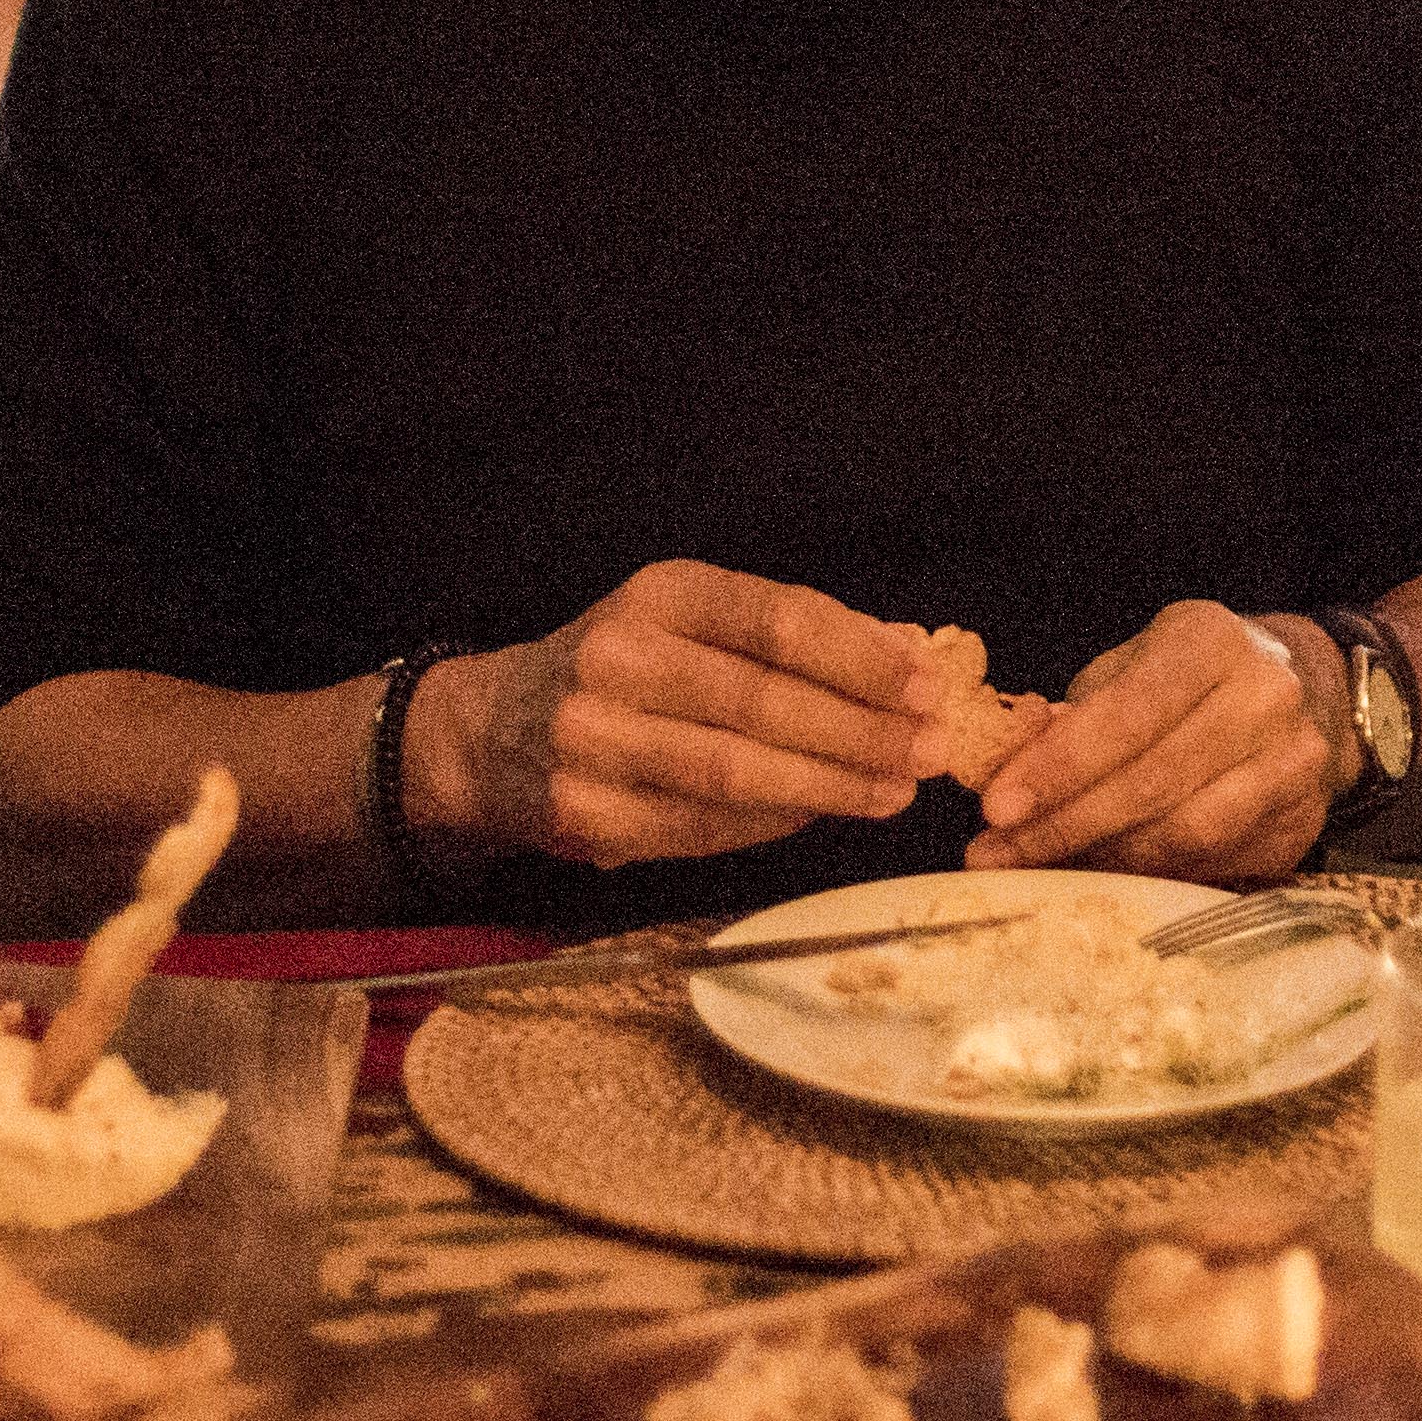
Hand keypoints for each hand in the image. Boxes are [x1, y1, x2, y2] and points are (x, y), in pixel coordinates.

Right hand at [431, 563, 951, 867]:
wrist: (491, 734)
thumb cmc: (621, 669)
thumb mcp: (691, 621)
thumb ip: (792, 632)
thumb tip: (904, 648)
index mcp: (656, 595)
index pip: (776, 620)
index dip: (860, 656)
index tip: (924, 684)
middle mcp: (617, 660)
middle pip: (764, 701)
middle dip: (862, 731)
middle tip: (930, 750)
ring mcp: (596, 742)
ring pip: (736, 772)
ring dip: (830, 786)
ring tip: (895, 791)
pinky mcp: (589, 814)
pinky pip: (705, 825)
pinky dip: (775, 821)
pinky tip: (823, 812)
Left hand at [970, 599, 1332, 882]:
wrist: (1305, 692)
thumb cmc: (1188, 681)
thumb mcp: (1130, 668)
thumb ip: (1073, 715)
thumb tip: (1005, 773)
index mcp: (1211, 641)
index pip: (1127, 712)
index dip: (1058, 765)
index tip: (996, 807)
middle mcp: (1265, 696)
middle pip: (1153, 781)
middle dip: (1064, 825)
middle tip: (997, 855)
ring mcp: (1294, 763)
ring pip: (1186, 832)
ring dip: (1103, 859)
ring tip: (1042, 868)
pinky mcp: (1301, 823)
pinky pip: (1212, 863)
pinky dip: (1148, 875)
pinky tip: (1102, 875)